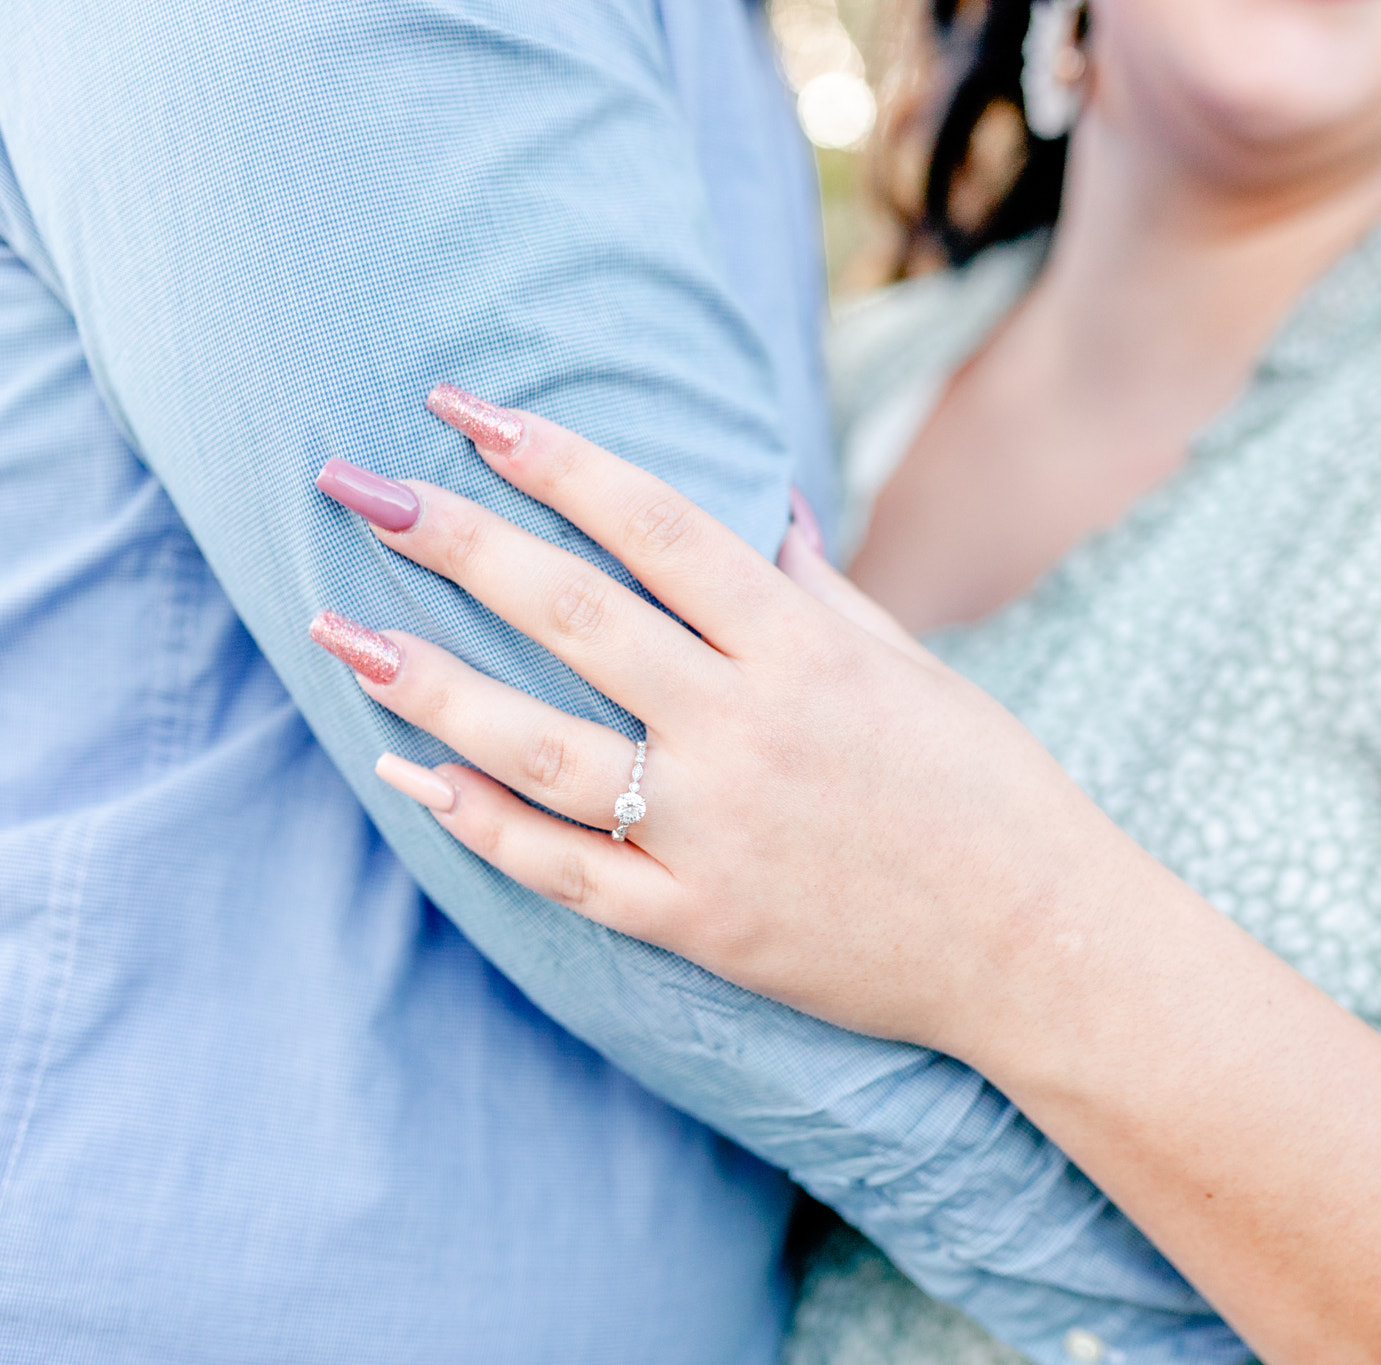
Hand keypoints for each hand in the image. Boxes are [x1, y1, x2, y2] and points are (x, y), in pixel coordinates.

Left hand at [310, 388, 1153, 1058]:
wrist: (1039, 946)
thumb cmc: (986, 792)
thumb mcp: (912, 668)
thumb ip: (820, 588)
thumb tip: (762, 505)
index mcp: (804, 649)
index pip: (654, 525)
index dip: (554, 457)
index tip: (468, 407)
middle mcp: (748, 730)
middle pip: (573, 615)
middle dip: (456, 540)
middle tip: (357, 486)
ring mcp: (714, 834)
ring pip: (539, 749)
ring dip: (430, 685)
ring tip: (341, 633)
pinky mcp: (699, 924)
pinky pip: (563, 873)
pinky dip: (480, 824)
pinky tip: (409, 775)